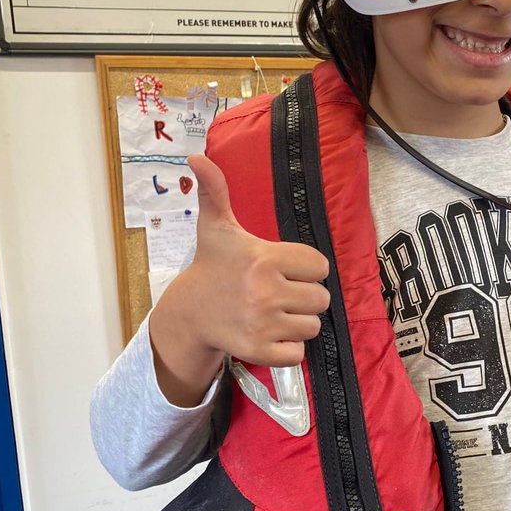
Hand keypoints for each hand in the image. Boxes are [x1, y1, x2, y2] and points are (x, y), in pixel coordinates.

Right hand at [149, 154, 329, 404]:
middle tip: (280, 293)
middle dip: (305, 296)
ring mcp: (263, 324)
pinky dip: (288, 348)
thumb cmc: (213, 265)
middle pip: (321, 298)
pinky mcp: (259, 350)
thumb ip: (216, 190)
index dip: (306, 269)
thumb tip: (197, 156)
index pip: (320, 266)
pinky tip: (269, 333)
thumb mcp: (216, 226)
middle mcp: (265, 291)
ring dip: (298, 322)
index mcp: (264, 258)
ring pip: (312, 326)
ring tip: (274, 312)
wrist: (189, 312)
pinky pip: (298, 354)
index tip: (285, 269)